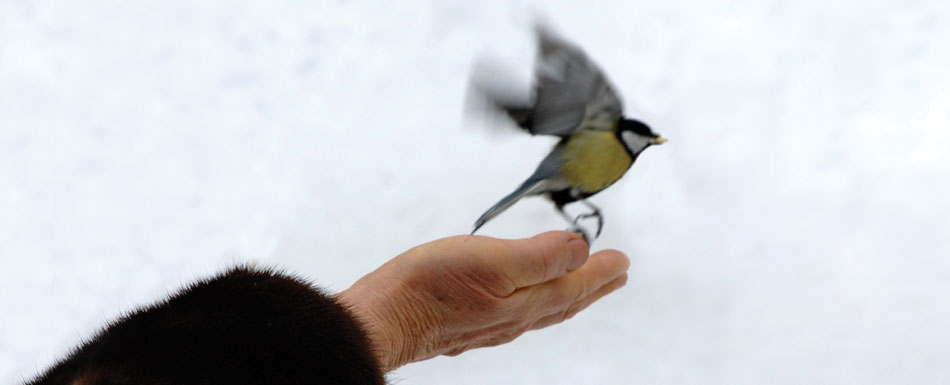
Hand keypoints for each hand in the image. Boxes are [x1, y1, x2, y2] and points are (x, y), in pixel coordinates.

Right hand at [336, 231, 629, 370]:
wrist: (384, 318)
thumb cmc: (431, 287)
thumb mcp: (493, 260)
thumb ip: (540, 256)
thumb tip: (580, 249)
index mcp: (524, 303)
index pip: (574, 286)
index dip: (600, 272)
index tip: (622, 260)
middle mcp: (513, 319)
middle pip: (563, 302)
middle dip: (592, 286)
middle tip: (615, 274)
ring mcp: (490, 324)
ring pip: (542, 309)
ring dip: (567, 294)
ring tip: (581, 285)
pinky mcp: (468, 323)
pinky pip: (518, 313)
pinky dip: (536, 301)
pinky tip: (525, 300)